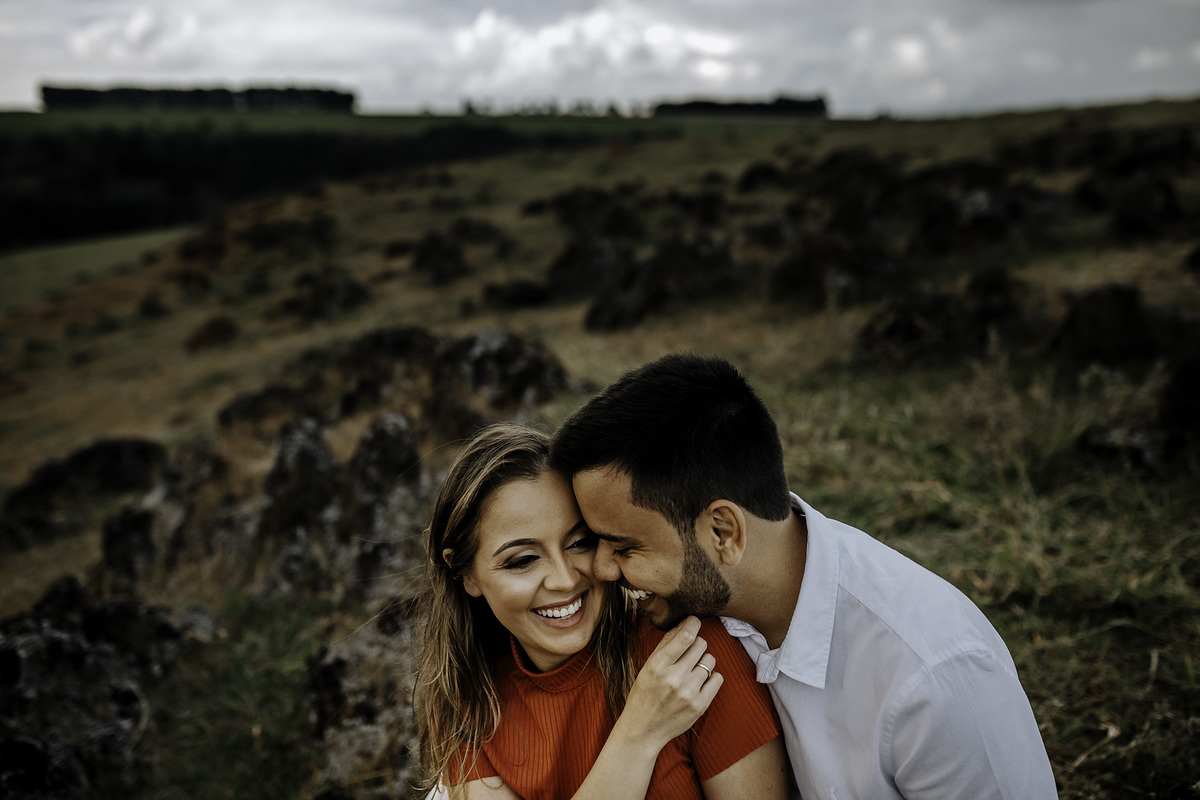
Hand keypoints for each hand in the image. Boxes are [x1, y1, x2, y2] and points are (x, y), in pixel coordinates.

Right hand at [618, 616, 722, 750]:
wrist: (643, 729)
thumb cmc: (644, 693)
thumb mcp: (648, 666)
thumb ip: (666, 644)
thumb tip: (685, 623)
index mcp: (658, 665)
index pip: (686, 636)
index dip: (693, 624)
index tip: (694, 622)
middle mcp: (674, 678)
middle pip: (701, 645)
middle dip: (697, 645)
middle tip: (689, 654)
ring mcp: (689, 693)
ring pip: (710, 660)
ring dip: (703, 661)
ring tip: (692, 671)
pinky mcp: (700, 705)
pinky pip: (718, 678)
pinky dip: (711, 676)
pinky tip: (700, 682)